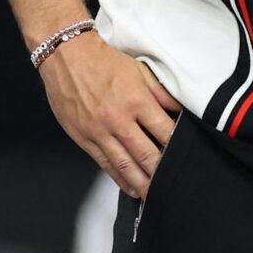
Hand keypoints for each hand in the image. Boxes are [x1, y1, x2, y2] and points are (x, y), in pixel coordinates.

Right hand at [41, 31, 181, 197]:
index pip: (164, 132)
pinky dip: (119, 178)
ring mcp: (100, 132)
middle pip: (147, 155)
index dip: (176, 147)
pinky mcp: (84, 138)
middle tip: (173, 184)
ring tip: (154, 194)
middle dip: (161, 172)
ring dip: (142, 183)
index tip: (185, 156)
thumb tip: (180, 110)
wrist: (67, 57)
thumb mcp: (140, 71)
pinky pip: (105, 164)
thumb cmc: (104, 61)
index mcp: (137, 101)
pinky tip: (130, 187)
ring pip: (126, 165)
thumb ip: (161, 93)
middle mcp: (119, 120)